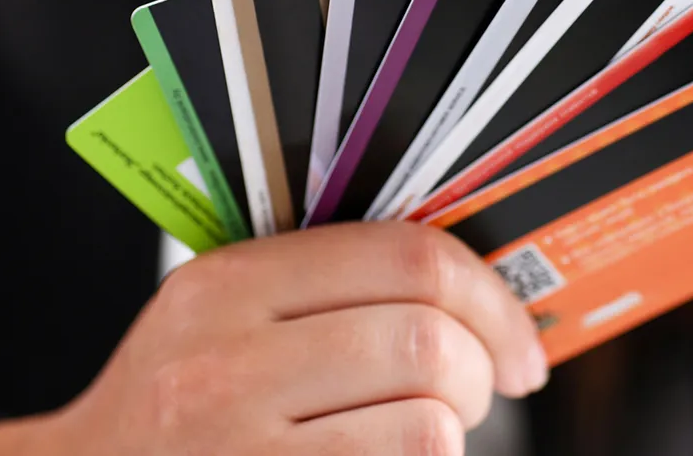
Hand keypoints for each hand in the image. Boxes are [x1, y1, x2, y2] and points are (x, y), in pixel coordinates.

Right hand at [0, 224, 546, 455]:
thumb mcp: (224, 313)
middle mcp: (227, 360)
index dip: (490, 296)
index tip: (518, 336)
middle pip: (425, 338)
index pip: (406, 256)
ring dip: (452, 431)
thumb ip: (325, 283)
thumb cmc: (174, 398)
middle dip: (481, 368)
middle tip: (481, 387)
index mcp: (231, 282)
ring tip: (430, 430)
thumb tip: (468, 282)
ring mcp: (239, 443)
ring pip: (424, 422)